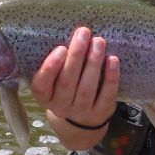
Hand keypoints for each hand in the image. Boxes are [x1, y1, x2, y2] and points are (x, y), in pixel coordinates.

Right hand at [31, 27, 119, 145]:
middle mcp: (60, 106)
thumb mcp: (55, 80)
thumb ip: (58, 62)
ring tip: (98, 41)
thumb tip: (73, 33)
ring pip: (86, 88)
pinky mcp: (100, 113)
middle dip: (76, 56)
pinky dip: (110, 77)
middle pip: (67, 82)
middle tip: (83, 33)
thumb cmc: (66, 89)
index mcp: (45, 97)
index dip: (50, 67)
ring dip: (93, 63)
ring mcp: (81, 112)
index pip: (42, 85)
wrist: (80, 121)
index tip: (61, 48)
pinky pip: (106, 95)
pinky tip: (113, 59)